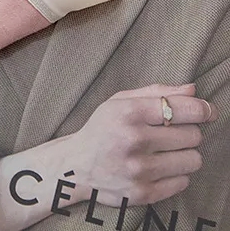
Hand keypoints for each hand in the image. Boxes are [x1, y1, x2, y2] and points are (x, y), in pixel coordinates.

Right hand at [64, 83, 214, 206]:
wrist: (76, 166)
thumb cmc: (102, 128)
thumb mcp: (119, 102)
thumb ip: (156, 92)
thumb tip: (193, 90)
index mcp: (127, 112)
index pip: (182, 109)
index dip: (202, 109)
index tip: (207, 111)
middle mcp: (134, 140)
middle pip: (193, 135)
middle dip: (187, 132)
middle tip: (170, 132)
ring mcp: (139, 169)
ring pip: (193, 160)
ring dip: (184, 154)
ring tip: (165, 151)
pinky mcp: (144, 193)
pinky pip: (183, 182)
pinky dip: (176, 174)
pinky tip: (158, 167)